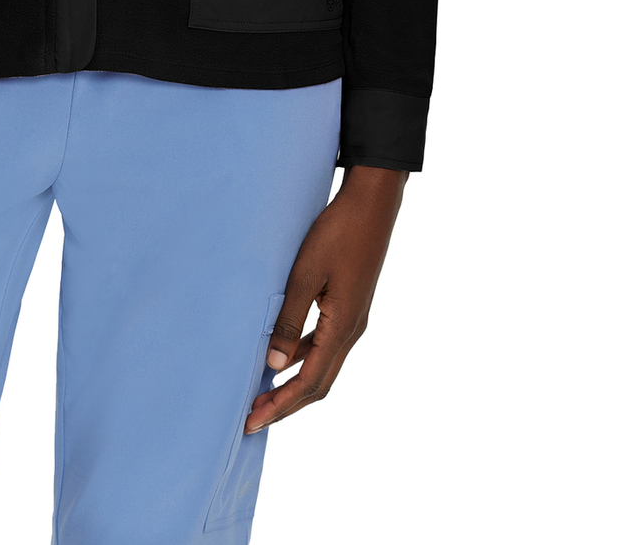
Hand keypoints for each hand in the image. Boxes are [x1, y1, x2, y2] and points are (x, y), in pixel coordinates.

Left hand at [245, 164, 405, 431]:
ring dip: (294, 384)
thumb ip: (290, 320)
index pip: (309, 382)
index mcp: (343, 327)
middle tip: (252, 418)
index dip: (281, 405)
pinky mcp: (350, 306)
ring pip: (323, 366)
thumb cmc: (338, 233)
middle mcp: (352, 330)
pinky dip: (303, 359)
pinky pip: (325, 345)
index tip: (252, 420)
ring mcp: (353, 319)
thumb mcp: (306, 274)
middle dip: (285, 404)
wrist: (372, 204)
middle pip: (318, 383)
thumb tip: (274, 365)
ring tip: (263, 393)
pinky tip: (284, 355)